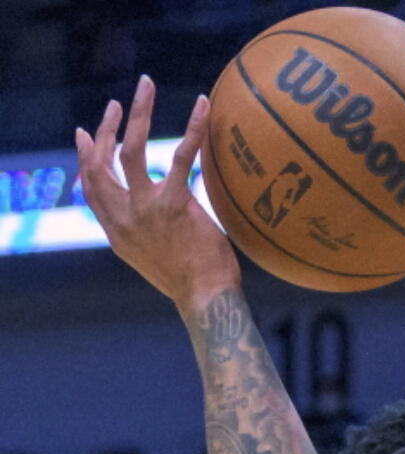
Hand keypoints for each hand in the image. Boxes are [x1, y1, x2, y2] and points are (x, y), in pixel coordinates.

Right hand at [76, 76, 239, 311]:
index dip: (86, 159)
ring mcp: (147, 208)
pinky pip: (182, 156)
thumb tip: (158, 220)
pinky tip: (202, 106)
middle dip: (104, 130)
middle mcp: (124, 217)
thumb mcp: (156, 262)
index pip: (92, 189)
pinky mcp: (175, 204)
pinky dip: (193, 128)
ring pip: (131, 149)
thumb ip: (147, 236)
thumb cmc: (192, 286)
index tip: (85, 136)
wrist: (206, 302)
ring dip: (137, 113)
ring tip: (145, 87)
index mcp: (117, 232)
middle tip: (115, 106)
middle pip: (101, 164)